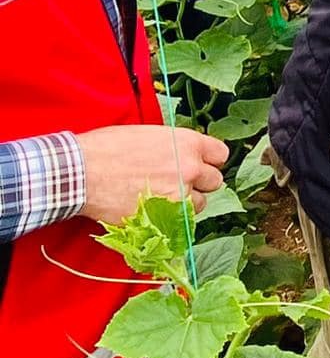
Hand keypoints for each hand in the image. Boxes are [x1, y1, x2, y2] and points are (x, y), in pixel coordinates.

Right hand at [77, 125, 229, 224]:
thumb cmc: (107, 149)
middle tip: (178, 183)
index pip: (220, 154)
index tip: (200, 164)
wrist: (81, 172)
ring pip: (200, 204)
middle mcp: (190, 168)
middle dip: (199, 183)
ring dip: (186, 202)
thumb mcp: (150, 135)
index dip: (209, 160)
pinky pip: (181, 222)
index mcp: (188, 143)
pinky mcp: (164, 218)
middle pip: (214, 181)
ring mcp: (179, 195)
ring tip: (161, 197)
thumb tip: (184, 155)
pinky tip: (153, 210)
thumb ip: (175, 146)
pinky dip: (171, 219)